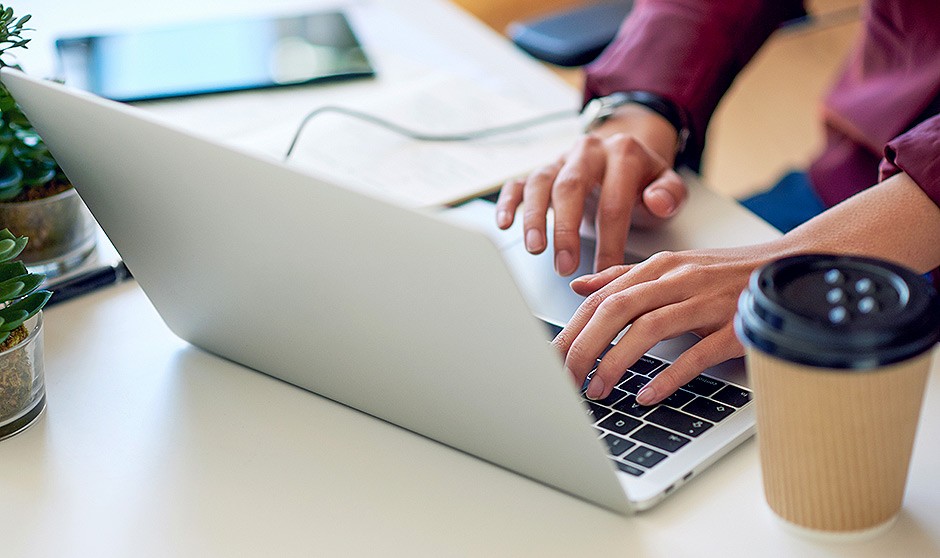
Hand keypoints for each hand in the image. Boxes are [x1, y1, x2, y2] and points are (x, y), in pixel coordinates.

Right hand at [494, 105, 686, 275]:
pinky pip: (520, 182)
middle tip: (565, 266)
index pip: (614, 201)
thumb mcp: (668, 185)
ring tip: (535, 249)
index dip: (610, 239)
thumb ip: (670, 195)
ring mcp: (562, 160)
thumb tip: (656, 201)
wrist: (625, 154)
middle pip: (571, 187)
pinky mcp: (543, 169)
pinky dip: (508, 202)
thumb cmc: (644, 181)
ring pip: (541, 183)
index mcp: (623, 153)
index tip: (606, 271)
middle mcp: (589, 151)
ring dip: (534, 218)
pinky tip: (504, 223)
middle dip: (566, 229)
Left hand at [552, 246, 781, 404]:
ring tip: (597, 389)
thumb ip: (624, 278)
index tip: (551, 357)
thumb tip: (579, 287)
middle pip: (616, 309)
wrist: (794, 267)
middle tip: (565, 379)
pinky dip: (669, 376)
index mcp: (660, 267)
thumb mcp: (673, 268)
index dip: (572, 328)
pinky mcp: (736, 327)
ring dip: (616, 361)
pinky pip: (697, 354)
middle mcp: (679, 280)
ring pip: (649, 327)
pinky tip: (647, 395)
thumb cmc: (728, 273)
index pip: (602, 297)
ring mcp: (708, 302)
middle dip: (584, 346)